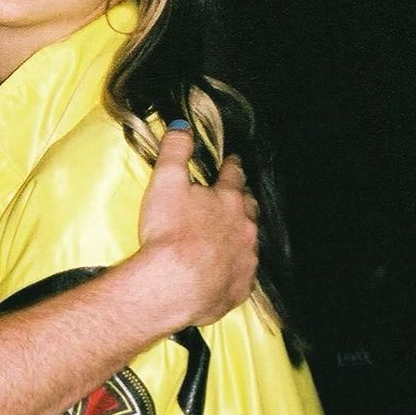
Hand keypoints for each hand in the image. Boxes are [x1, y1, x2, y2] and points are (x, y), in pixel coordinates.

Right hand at [136, 124, 258, 329]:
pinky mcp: (239, 288)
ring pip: (249, 241)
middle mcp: (244, 228)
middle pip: (248, 208)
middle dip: (243, 199)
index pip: (233, 177)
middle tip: (238, 195)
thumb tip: (182, 126)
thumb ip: (175, 151)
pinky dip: (236, 268)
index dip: (232, 167)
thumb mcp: (166, 181)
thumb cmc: (169, 230)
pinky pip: (242, 274)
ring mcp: (245, 260)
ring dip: (242, 234)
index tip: (233, 161)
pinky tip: (228, 270)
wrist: (175, 284)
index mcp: (228, 200)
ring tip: (234, 232)